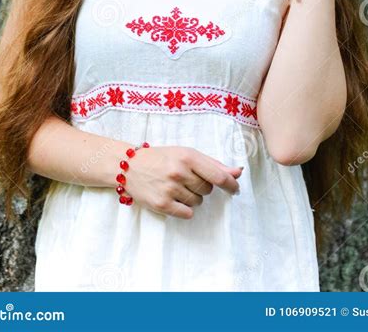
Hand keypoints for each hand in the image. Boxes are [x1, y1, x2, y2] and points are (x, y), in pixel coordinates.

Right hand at [124, 146, 242, 218]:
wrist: (129, 166)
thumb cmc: (162, 158)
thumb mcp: (186, 154)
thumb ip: (213, 164)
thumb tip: (238, 172)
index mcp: (188, 157)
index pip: (219, 176)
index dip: (231, 184)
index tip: (235, 189)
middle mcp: (179, 172)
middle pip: (208, 190)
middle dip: (202, 186)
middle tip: (186, 178)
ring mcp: (170, 189)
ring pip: (198, 202)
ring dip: (192, 197)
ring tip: (176, 187)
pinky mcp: (162, 204)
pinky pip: (187, 213)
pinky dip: (184, 208)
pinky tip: (174, 198)